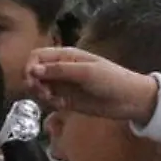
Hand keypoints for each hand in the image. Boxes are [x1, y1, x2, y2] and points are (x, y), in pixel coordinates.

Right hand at [27, 47, 159, 125]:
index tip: (32, 80)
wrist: (130, 100)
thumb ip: (59, 71)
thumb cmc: (112, 80)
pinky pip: (48, 99)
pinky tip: (61, 105)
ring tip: (52, 99)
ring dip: (40, 93)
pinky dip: (49, 102)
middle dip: (33, 82)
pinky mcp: (65, 98)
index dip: (30, 66)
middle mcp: (60, 68)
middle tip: (42, 93)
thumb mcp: (86, 72)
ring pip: (39, 86)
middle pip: (34, 71)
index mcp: (66, 55)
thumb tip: (32, 70)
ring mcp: (63, 83)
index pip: (37, 56)